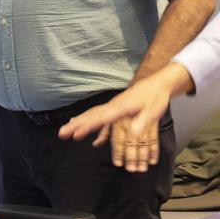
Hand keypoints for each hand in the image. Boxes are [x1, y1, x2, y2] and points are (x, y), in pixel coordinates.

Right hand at [57, 66, 188, 171]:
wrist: (158, 84)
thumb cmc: (155, 97)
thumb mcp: (153, 111)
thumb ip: (142, 122)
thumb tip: (134, 133)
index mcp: (121, 108)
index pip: (101, 118)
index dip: (88, 126)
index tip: (76, 133)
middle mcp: (113, 106)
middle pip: (90, 116)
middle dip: (75, 125)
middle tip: (61, 134)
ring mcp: (113, 106)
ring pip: (91, 114)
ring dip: (78, 123)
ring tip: (66, 131)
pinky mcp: (115, 107)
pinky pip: (97, 115)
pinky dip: (88, 121)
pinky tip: (83, 127)